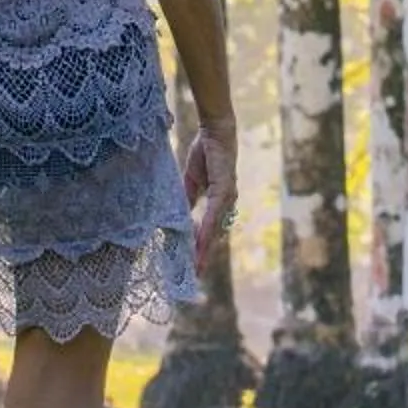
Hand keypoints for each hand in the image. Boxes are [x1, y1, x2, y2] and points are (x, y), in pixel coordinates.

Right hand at [183, 117, 238, 279]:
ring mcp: (227, 198)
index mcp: (219, 202)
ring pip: (215, 229)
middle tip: (194, 276)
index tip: (193, 266)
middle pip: (214, 236)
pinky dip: (206, 229)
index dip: (201, 248)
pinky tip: (199, 242)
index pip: (209, 230)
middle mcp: (226, 204)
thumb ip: (188, 199)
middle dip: (204, 256)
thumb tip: (180, 217)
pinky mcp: (224, 190)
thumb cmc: (205, 153)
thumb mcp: (191, 181)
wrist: (215, 131)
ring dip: (205, 248)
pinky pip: (213, 214)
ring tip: (196, 266)